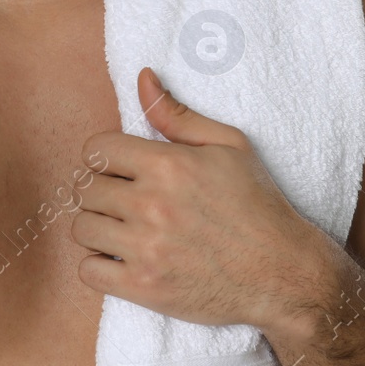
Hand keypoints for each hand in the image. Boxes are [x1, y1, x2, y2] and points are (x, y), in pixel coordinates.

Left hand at [72, 67, 331, 339]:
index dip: (105, 157)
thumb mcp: (228, 146)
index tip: (120, 169)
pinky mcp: (144, 288)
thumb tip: (142, 77)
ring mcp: (146, 249)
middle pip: (85, 189)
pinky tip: (121, 258)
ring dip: (96, 227)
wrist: (283, 273)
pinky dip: (98, 265)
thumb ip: (176, 114)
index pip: (96, 150)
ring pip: (81, 228)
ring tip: (121, 228)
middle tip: (123, 200)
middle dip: (101, 191)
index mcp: (168, 165)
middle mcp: (152, 204)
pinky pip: (88, 271)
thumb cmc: (257, 205)